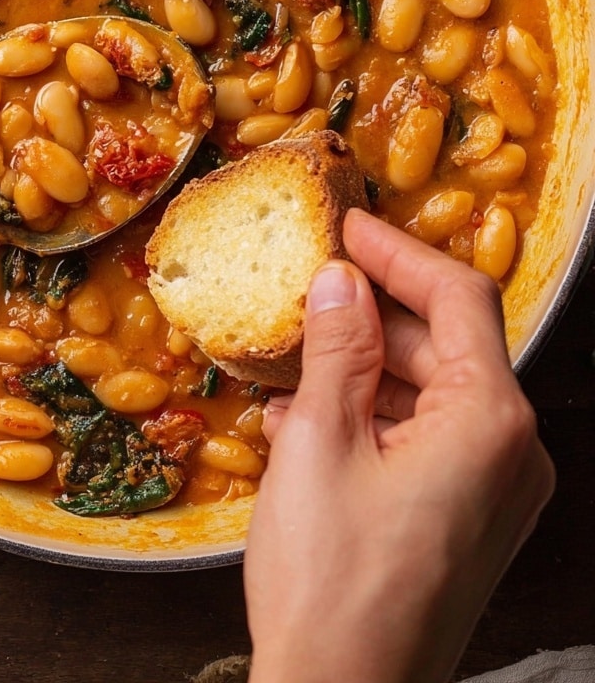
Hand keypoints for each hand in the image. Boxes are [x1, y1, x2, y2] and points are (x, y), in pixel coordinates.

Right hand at [243, 208, 554, 682]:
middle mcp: (514, 453)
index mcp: (492, 421)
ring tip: (291, 364)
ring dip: (363, 371)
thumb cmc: (331, 580)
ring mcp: (497, 493)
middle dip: (374, 316)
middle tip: (309, 291)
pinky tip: (305, 422)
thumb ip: (338, 348)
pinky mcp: (470, 523)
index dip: (399, 251)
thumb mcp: (320, 442)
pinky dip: (373, 420)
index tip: (348, 226)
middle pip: (446, 346)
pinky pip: (428, 443)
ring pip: (431, 395)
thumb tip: (340, 281)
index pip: (459, 297)